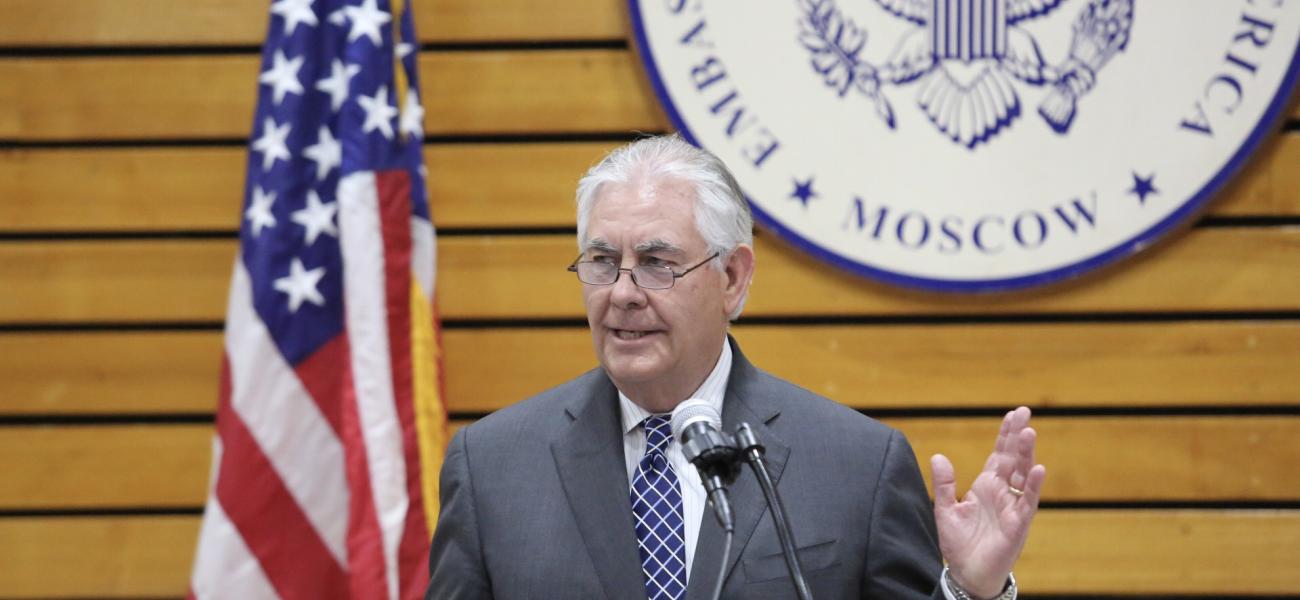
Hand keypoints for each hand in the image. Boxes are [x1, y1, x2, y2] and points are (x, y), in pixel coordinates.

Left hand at [930, 407, 1045, 598]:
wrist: (967, 573)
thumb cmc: (959, 544)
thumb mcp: (946, 510)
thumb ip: (944, 483)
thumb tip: (938, 455)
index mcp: (986, 486)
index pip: (998, 455)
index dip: (1005, 435)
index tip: (1013, 413)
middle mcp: (1002, 493)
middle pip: (1013, 458)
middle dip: (1018, 436)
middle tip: (1025, 412)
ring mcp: (1012, 506)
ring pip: (1022, 475)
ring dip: (1026, 454)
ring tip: (1029, 432)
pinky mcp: (1018, 523)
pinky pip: (1027, 501)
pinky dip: (1032, 485)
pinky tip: (1038, 468)